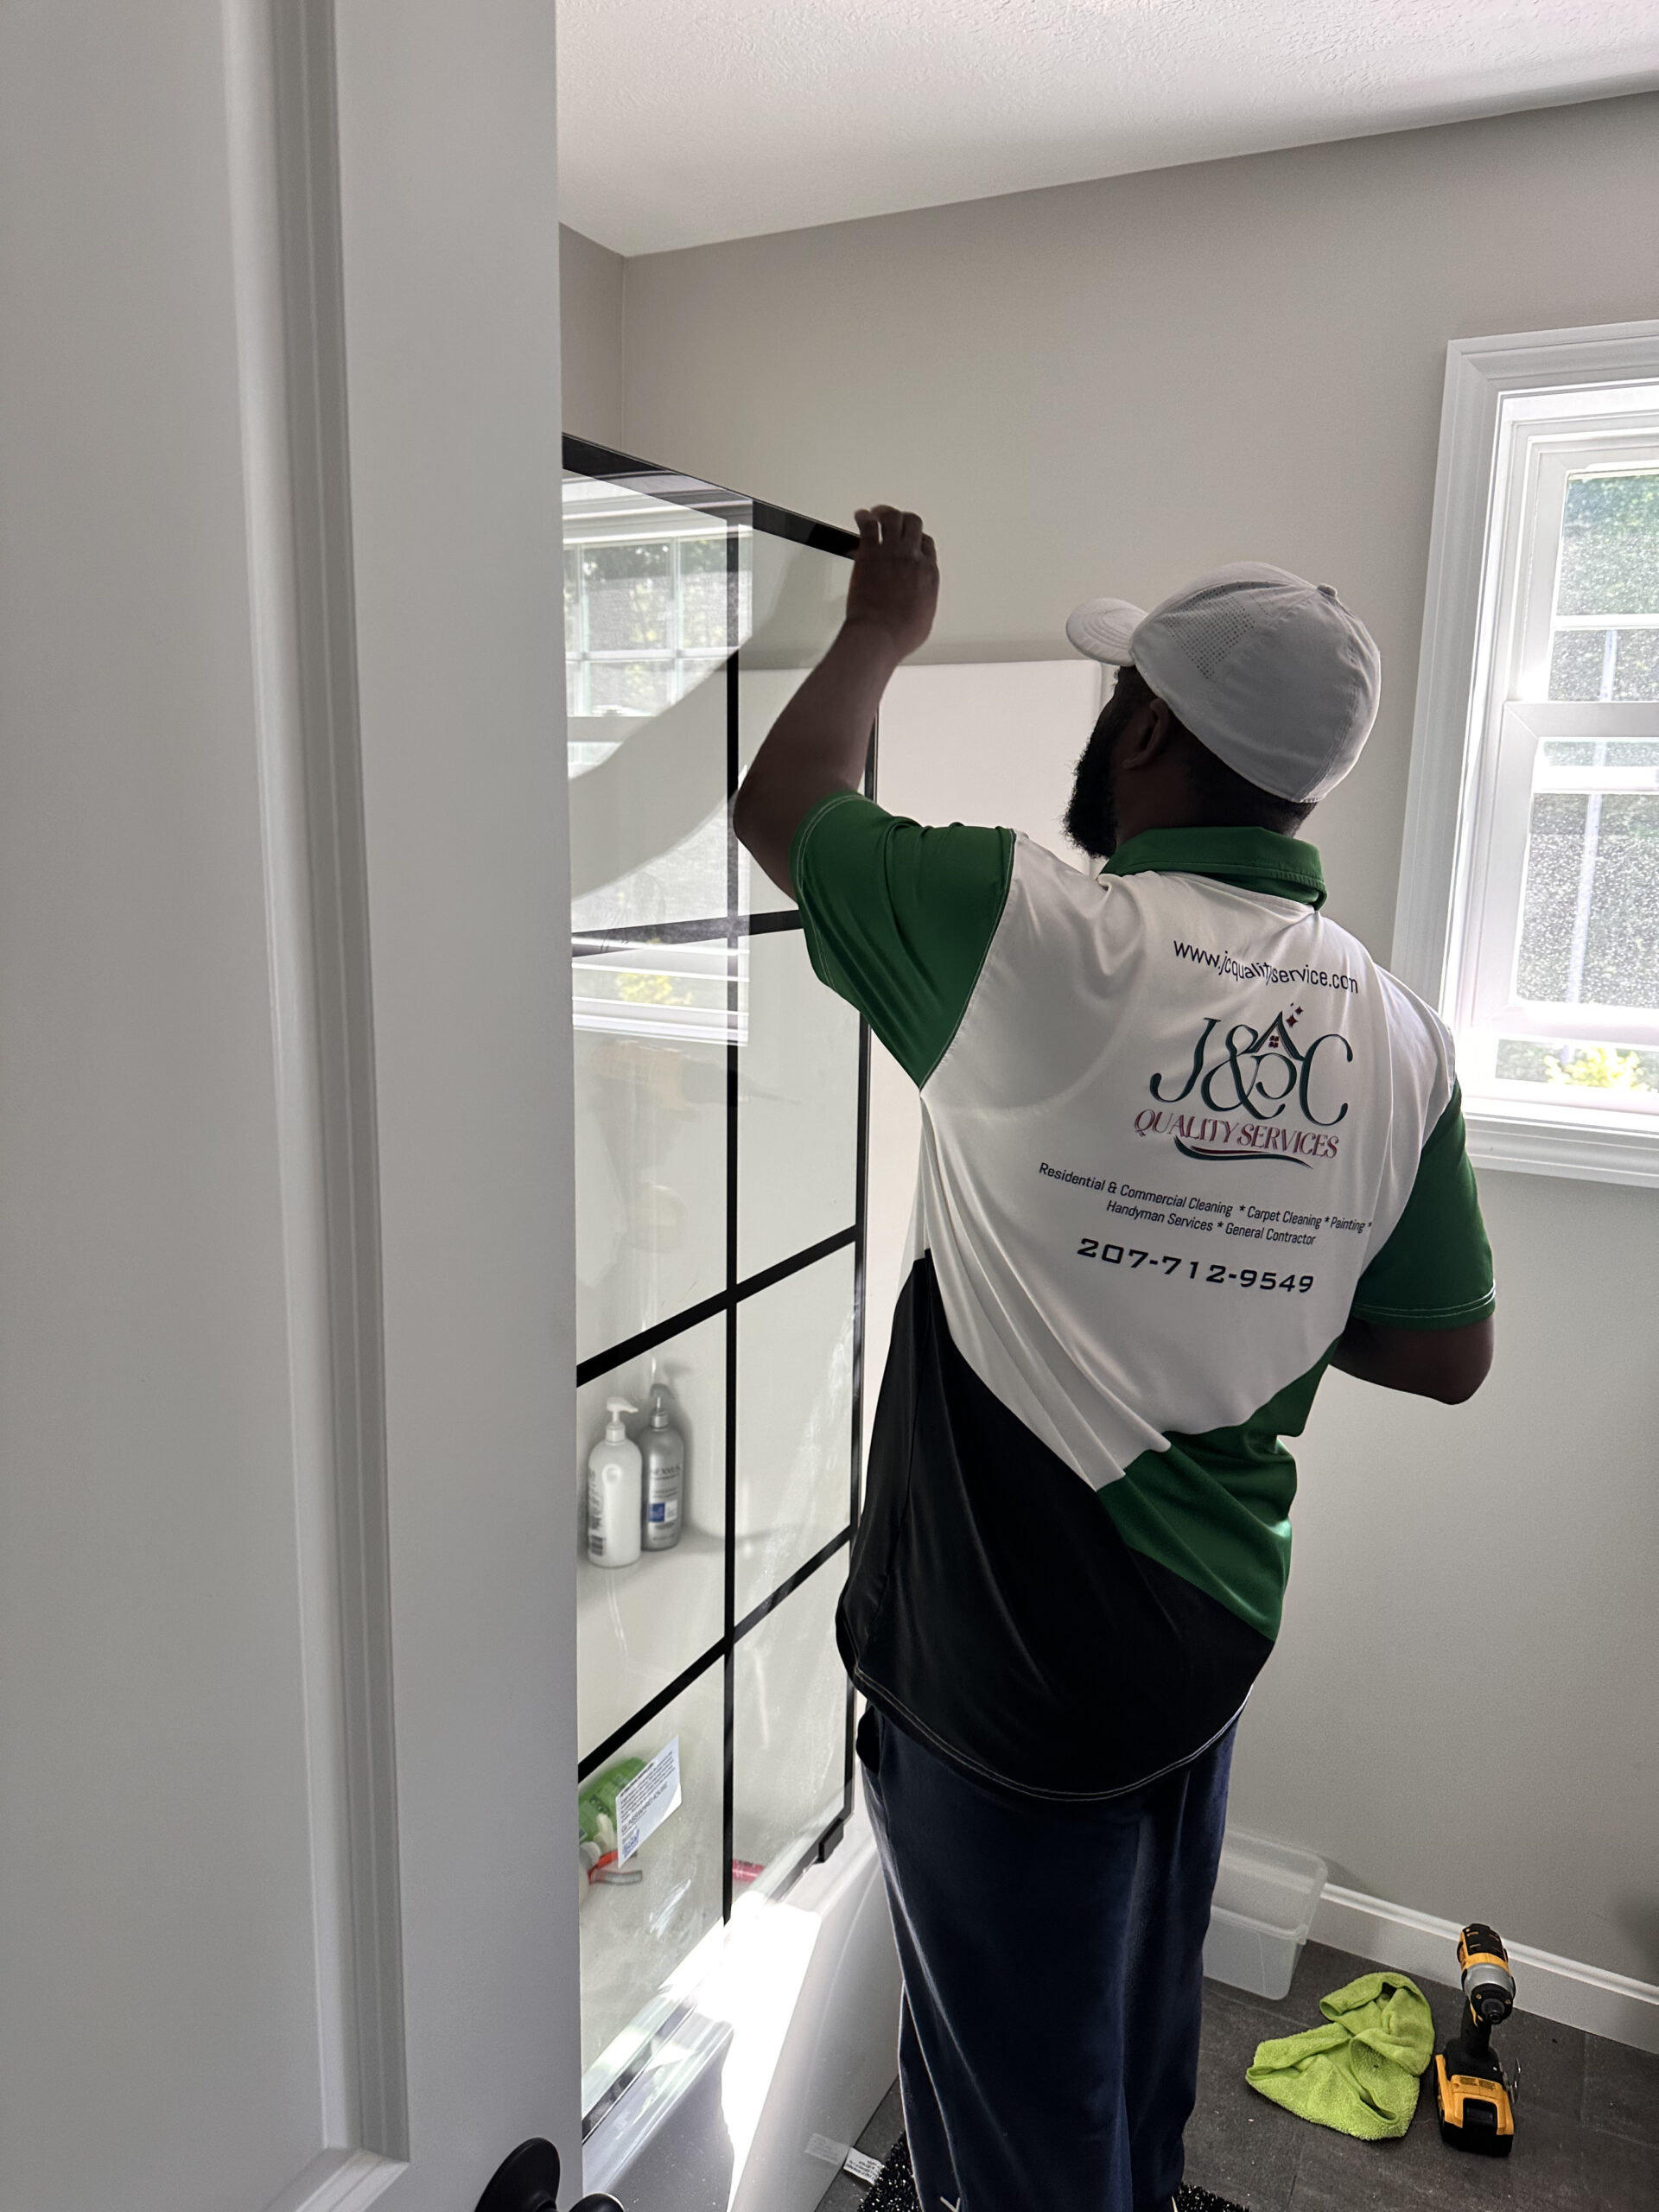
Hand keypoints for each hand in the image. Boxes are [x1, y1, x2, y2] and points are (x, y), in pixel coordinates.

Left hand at [845, 505, 937, 658]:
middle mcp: (913, 557)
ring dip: (885, 513)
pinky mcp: (869, 553)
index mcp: (929, 573)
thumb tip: (918, 603)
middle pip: (913, 524)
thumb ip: (923, 600)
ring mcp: (891, 552)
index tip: (909, 540)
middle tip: (894, 520)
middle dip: (903, 520)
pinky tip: (861, 516)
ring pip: (893, 517)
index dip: (917, 539)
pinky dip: (864, 517)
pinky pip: (868, 524)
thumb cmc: (899, 634)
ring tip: (877, 513)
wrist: (879, 635)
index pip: (927, 544)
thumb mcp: (925, 618)